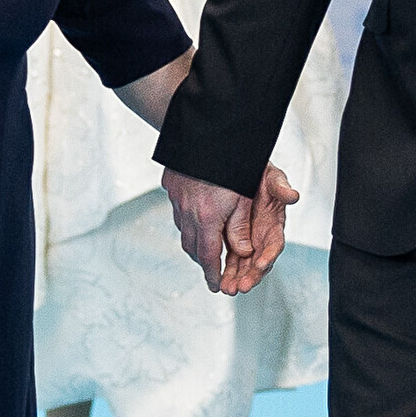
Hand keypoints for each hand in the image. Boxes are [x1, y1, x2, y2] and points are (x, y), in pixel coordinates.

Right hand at [162, 165, 295, 295]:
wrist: (204, 130)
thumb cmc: (231, 163)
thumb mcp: (244, 198)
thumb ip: (240, 228)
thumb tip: (242, 252)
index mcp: (207, 218)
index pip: (208, 256)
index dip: (212, 274)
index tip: (216, 286)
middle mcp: (187, 211)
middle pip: (192, 247)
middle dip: (202, 260)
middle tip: (211, 268)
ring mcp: (176, 198)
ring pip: (183, 229)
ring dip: (194, 241)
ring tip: (205, 245)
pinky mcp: (170, 185)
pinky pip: (178, 211)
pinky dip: (187, 221)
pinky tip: (195, 216)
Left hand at [228, 165, 299, 293]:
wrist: (244, 173)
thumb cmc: (263, 176)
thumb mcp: (273, 178)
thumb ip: (282, 188)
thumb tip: (293, 196)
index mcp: (275, 224)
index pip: (274, 245)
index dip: (269, 256)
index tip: (261, 265)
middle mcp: (263, 237)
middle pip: (259, 262)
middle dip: (251, 275)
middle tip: (241, 286)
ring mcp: (249, 241)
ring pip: (244, 265)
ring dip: (237, 278)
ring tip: (228, 288)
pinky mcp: (234, 241)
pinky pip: (230, 260)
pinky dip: (226, 271)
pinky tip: (219, 281)